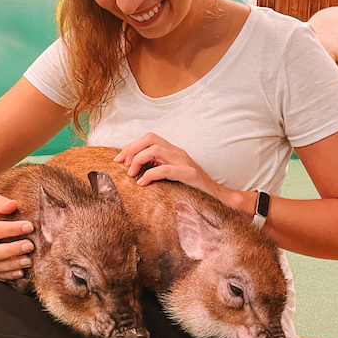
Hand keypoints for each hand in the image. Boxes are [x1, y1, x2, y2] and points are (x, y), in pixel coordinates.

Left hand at [114, 133, 228, 202]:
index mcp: (173, 151)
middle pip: (150, 138)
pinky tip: (142, 184)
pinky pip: (164, 169)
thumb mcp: (171, 177)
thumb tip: (134, 173)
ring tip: (131, 174)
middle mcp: (178, 152)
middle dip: (131, 148)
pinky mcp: (189, 174)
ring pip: (155, 149)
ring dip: (138, 160)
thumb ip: (157, 170)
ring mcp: (184, 162)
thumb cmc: (192, 190)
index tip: (119, 159)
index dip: (131, 146)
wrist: (218, 199)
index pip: (149, 138)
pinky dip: (149, 175)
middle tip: (121, 164)